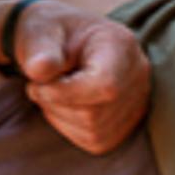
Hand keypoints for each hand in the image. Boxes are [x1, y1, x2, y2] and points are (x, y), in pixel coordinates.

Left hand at [9, 6, 151, 154]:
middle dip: (56, 103)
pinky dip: (69, 127)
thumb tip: (39, 69)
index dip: (66, 94)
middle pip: (96, 113)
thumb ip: (38, 50)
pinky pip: (94, 141)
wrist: (58, 43)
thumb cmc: (48, 35)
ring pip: (93, 131)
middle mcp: (138, 74)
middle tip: (38, 84)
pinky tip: (64, 104)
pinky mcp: (126, 124)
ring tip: (53, 90)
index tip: (36, 84)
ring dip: (60, 115)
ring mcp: (137, 101)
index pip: (106, 84)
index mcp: (120, 44)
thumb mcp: (38, 32)